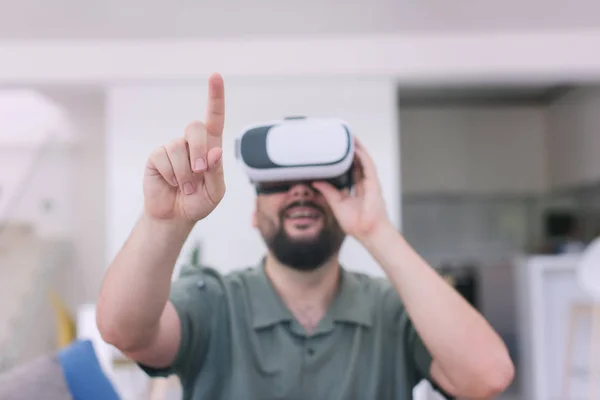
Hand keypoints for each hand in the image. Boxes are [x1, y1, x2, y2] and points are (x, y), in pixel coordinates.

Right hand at [143, 73, 225, 222]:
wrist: (175, 216)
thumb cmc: (199, 201)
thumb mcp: (215, 191)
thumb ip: (217, 172)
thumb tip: (216, 150)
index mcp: (210, 146)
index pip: (214, 118)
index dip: (215, 97)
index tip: (215, 76)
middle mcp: (191, 143)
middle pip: (195, 127)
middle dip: (200, 150)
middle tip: (200, 172)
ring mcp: (172, 148)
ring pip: (179, 148)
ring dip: (185, 173)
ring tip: (186, 187)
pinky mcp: (157, 157)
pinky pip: (164, 158)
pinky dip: (172, 175)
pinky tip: (171, 183)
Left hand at [312, 138, 390, 241]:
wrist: (368, 233)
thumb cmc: (356, 224)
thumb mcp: (336, 204)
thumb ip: (328, 192)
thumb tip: (315, 181)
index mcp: (356, 191)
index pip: (350, 171)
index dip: (345, 161)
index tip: (337, 151)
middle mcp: (364, 185)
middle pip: (358, 164)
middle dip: (351, 152)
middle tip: (342, 139)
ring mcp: (370, 184)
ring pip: (364, 162)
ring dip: (358, 149)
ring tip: (350, 138)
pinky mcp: (374, 184)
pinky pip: (368, 167)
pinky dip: (362, 157)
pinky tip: (356, 149)